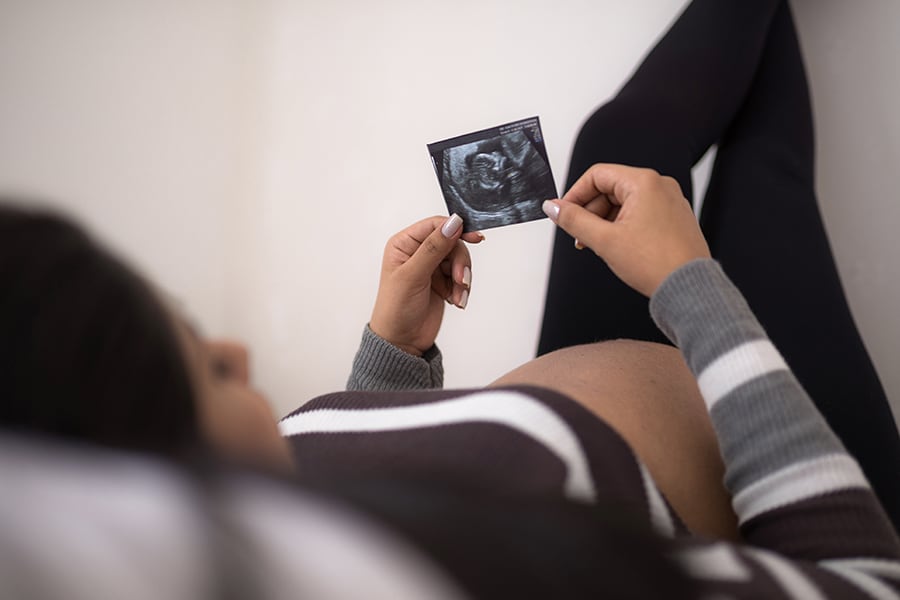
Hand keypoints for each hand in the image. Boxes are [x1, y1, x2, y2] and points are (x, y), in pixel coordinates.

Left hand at [370, 214, 483, 355]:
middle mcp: (418, 252)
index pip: (435, 225)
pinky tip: (455, 300)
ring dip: (463, 278)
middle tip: (461, 280)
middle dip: (460, 262)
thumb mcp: (413, 275)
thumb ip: (433, 248)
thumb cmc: (396, 309)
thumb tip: (452, 223)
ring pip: (460, 260)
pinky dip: (462, 289)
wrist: (402, 341)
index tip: (473, 237)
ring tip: (456, 295)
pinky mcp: (442, 281)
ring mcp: (431, 267)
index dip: (455, 229)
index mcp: (404, 244)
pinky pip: (462, 276)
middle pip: (452, 242)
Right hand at [542, 164, 709, 296]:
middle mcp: (660, 186)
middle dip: (589, 211)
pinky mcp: (673, 218)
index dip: (575, 195)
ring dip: (604, 221)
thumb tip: (553, 207)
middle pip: (610, 188)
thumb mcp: (604, 240)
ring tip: (597, 246)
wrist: (689, 288)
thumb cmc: (656, 263)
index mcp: (644, 182)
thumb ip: (574, 220)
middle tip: (579, 236)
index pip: (597, 175)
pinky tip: (616, 246)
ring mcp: (669, 201)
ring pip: (624, 202)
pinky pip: (640, 213)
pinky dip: (622, 226)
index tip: (563, 214)